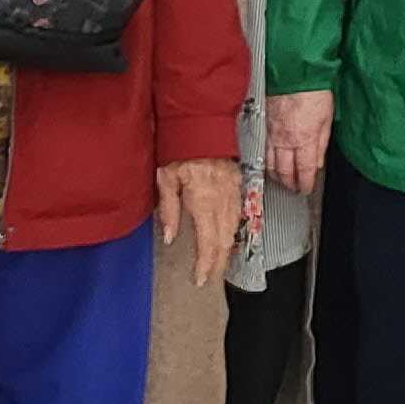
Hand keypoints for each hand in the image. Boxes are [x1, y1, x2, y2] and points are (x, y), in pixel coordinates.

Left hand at [157, 156, 240, 286]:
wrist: (202, 125)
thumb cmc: (179, 150)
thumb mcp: (165, 179)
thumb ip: (168, 209)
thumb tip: (170, 237)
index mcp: (203, 201)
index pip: (207, 242)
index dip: (206, 264)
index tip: (201, 278)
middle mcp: (222, 200)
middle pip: (224, 240)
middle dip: (218, 262)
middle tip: (211, 277)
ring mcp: (233, 192)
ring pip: (234, 228)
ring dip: (227, 249)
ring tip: (220, 263)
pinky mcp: (238, 184)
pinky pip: (238, 214)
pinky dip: (233, 230)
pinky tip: (228, 236)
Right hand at [267, 90, 332, 193]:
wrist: (293, 72)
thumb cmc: (313, 92)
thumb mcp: (326, 120)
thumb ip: (321, 144)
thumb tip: (317, 163)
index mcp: (304, 140)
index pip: (304, 171)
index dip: (305, 184)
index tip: (306, 189)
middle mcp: (285, 141)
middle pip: (284, 171)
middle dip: (289, 183)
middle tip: (294, 189)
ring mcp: (271, 134)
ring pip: (269, 164)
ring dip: (276, 176)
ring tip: (282, 181)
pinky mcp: (262, 127)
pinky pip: (261, 151)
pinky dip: (265, 162)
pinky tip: (269, 164)